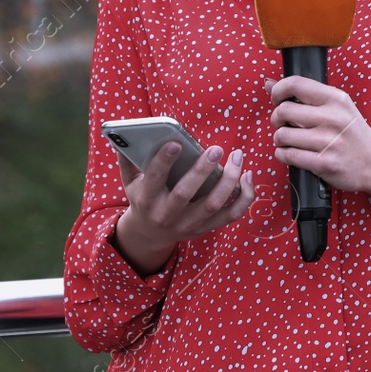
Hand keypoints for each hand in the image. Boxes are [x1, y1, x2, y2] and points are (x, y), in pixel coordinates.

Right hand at [112, 141, 254, 276]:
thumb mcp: (130, 182)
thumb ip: (127, 160)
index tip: (175, 143)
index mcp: (145, 200)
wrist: (150, 234)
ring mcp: (188, 224)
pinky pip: (230, 215)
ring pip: (212, 204)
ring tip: (237, 157)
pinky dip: (244, 198)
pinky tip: (248, 177)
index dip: (163, 162)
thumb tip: (122, 137)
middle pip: (185, 194)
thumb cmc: (143, 198)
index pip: (154, 180)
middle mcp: (166, 215)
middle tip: (217, 148)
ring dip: (228, 180)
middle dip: (201, 171)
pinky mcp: (206, 228)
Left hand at [263, 76, 370, 231]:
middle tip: (283, 124)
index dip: (278, 91)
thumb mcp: (335, 107)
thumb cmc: (351, 132)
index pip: (295, 84)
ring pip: (282, 135)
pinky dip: (283, 154)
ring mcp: (329, 142)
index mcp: (336, 99)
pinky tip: (291, 153)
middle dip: (276, 118)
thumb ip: (303, 94)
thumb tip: (269, 83)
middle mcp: (333, 118)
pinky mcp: (325, 163)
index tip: (277, 99)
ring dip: (279, 139)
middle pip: (284, 111)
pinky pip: (288, 156)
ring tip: (288, 140)